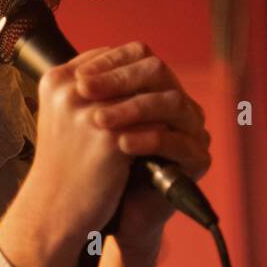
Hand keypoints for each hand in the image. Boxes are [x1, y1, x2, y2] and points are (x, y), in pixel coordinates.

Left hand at [74, 41, 211, 251]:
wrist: (110, 211)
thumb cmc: (96, 164)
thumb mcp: (87, 121)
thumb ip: (87, 93)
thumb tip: (68, 70)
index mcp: (152, 87)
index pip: (140, 56)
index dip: (111, 62)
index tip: (78, 78)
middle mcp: (176, 102)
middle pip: (158, 72)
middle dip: (118, 80)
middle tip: (83, 91)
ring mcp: (191, 128)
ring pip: (171, 103)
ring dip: (131, 108)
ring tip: (98, 120)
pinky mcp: (198, 158)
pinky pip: (178, 142)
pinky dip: (148, 140)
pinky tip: (122, 144)